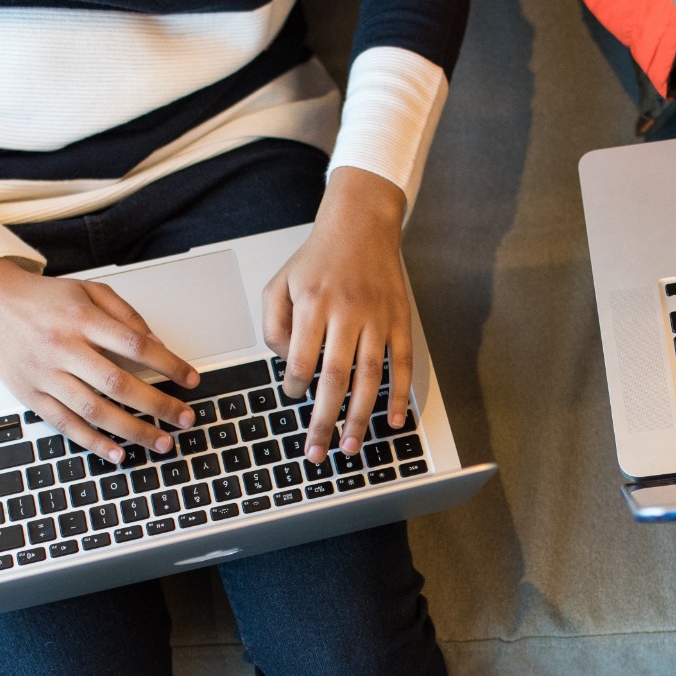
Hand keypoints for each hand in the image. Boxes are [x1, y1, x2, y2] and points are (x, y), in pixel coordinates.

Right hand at [0, 260, 199, 462]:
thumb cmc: (43, 298)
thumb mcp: (88, 290)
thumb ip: (126, 315)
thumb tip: (158, 344)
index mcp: (82, 319)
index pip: (136, 345)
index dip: (169, 364)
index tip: (191, 379)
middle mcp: (63, 348)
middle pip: (118, 383)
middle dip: (158, 405)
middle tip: (185, 419)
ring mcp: (44, 374)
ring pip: (93, 410)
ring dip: (132, 431)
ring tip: (161, 442)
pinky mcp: (29, 395)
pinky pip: (64, 425)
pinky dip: (92, 442)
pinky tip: (118, 453)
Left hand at [263, 167, 410, 463]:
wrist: (362, 224)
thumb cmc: (318, 258)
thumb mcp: (279, 283)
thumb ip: (274, 325)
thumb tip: (288, 365)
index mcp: (313, 303)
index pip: (302, 358)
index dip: (294, 385)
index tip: (292, 395)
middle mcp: (347, 312)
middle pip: (335, 377)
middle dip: (324, 420)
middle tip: (316, 451)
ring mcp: (377, 318)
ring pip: (369, 377)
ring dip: (360, 416)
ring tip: (350, 446)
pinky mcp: (399, 321)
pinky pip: (402, 365)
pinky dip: (399, 396)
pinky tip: (394, 421)